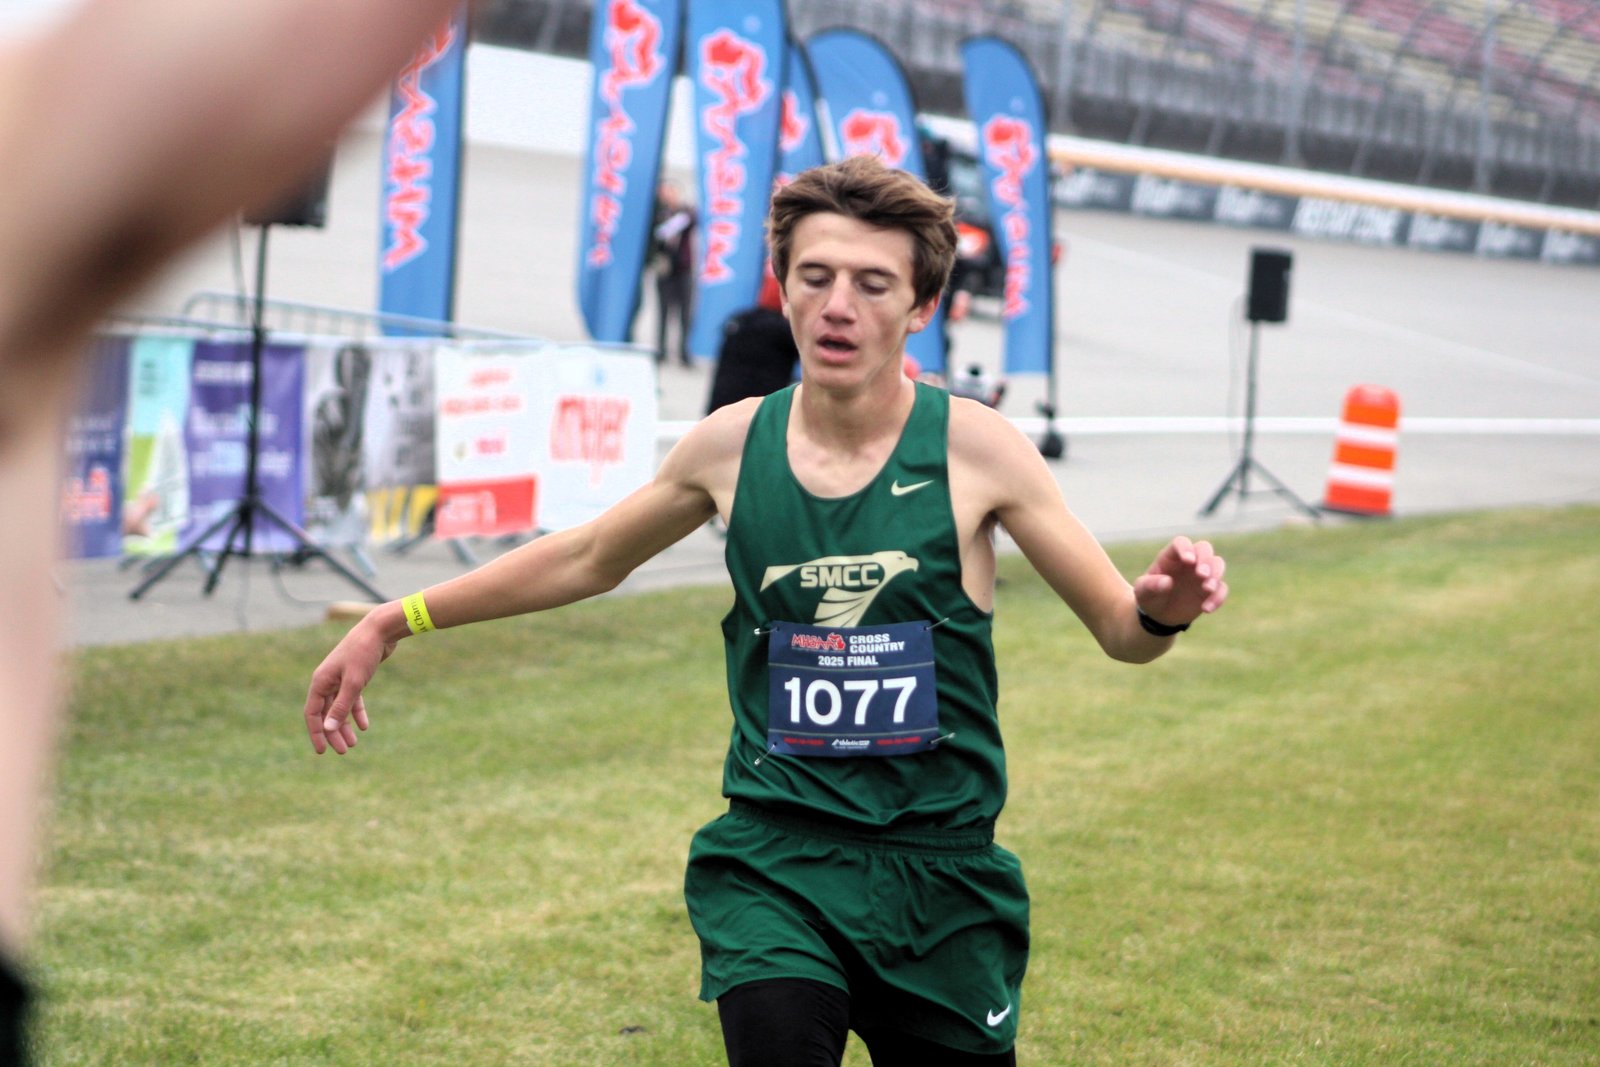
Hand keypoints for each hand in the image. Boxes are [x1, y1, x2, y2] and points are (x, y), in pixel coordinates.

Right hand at [302, 617, 396, 754]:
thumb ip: (341, 707)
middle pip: (326, 713)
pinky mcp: (354, 676)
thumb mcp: (354, 683)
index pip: (312, 713)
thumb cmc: (364, 653)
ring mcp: (340, 678)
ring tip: (354, 743)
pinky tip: (364, 726)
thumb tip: (328, 729)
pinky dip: (357, 712)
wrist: (380, 630)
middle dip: (333, 733)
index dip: (316, 733)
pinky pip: (352, 699)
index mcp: (320, 681)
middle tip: (343, 751)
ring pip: (339, 707)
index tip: (322, 751)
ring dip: (345, 725)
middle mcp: (327, 680)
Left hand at [1133, 536, 1228, 628]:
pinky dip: (1218, 597)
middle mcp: (1189, 561)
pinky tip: (1206, 609)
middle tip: (1201, 575)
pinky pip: (1221, 588)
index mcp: (1171, 556)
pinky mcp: (1211, 589)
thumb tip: (1167, 582)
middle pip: (1204, 548)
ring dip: (1216, 574)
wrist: (1159, 615)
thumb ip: (1151, 585)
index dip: (1186, 548)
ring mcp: (1202, 574)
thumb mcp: (1143, 592)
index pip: (1181, 543)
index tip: (1188, 560)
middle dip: (1205, 559)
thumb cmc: (1149, 597)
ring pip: (1217, 564)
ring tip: (1207, 589)